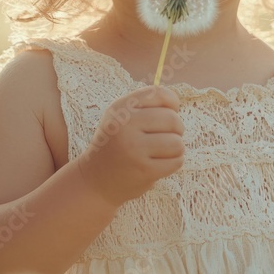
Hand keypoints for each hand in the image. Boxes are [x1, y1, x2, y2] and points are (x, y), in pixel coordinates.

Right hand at [76, 85, 184, 206]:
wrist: (95, 180)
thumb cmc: (116, 144)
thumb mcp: (121, 117)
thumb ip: (145, 106)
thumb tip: (176, 102)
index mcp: (121, 108)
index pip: (159, 94)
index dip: (172, 102)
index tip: (169, 112)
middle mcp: (125, 125)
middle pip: (172, 119)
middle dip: (176, 129)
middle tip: (166, 136)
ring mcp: (134, 149)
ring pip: (177, 143)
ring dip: (175, 148)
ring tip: (162, 151)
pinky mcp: (144, 170)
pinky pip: (176, 161)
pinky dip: (173, 162)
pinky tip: (159, 164)